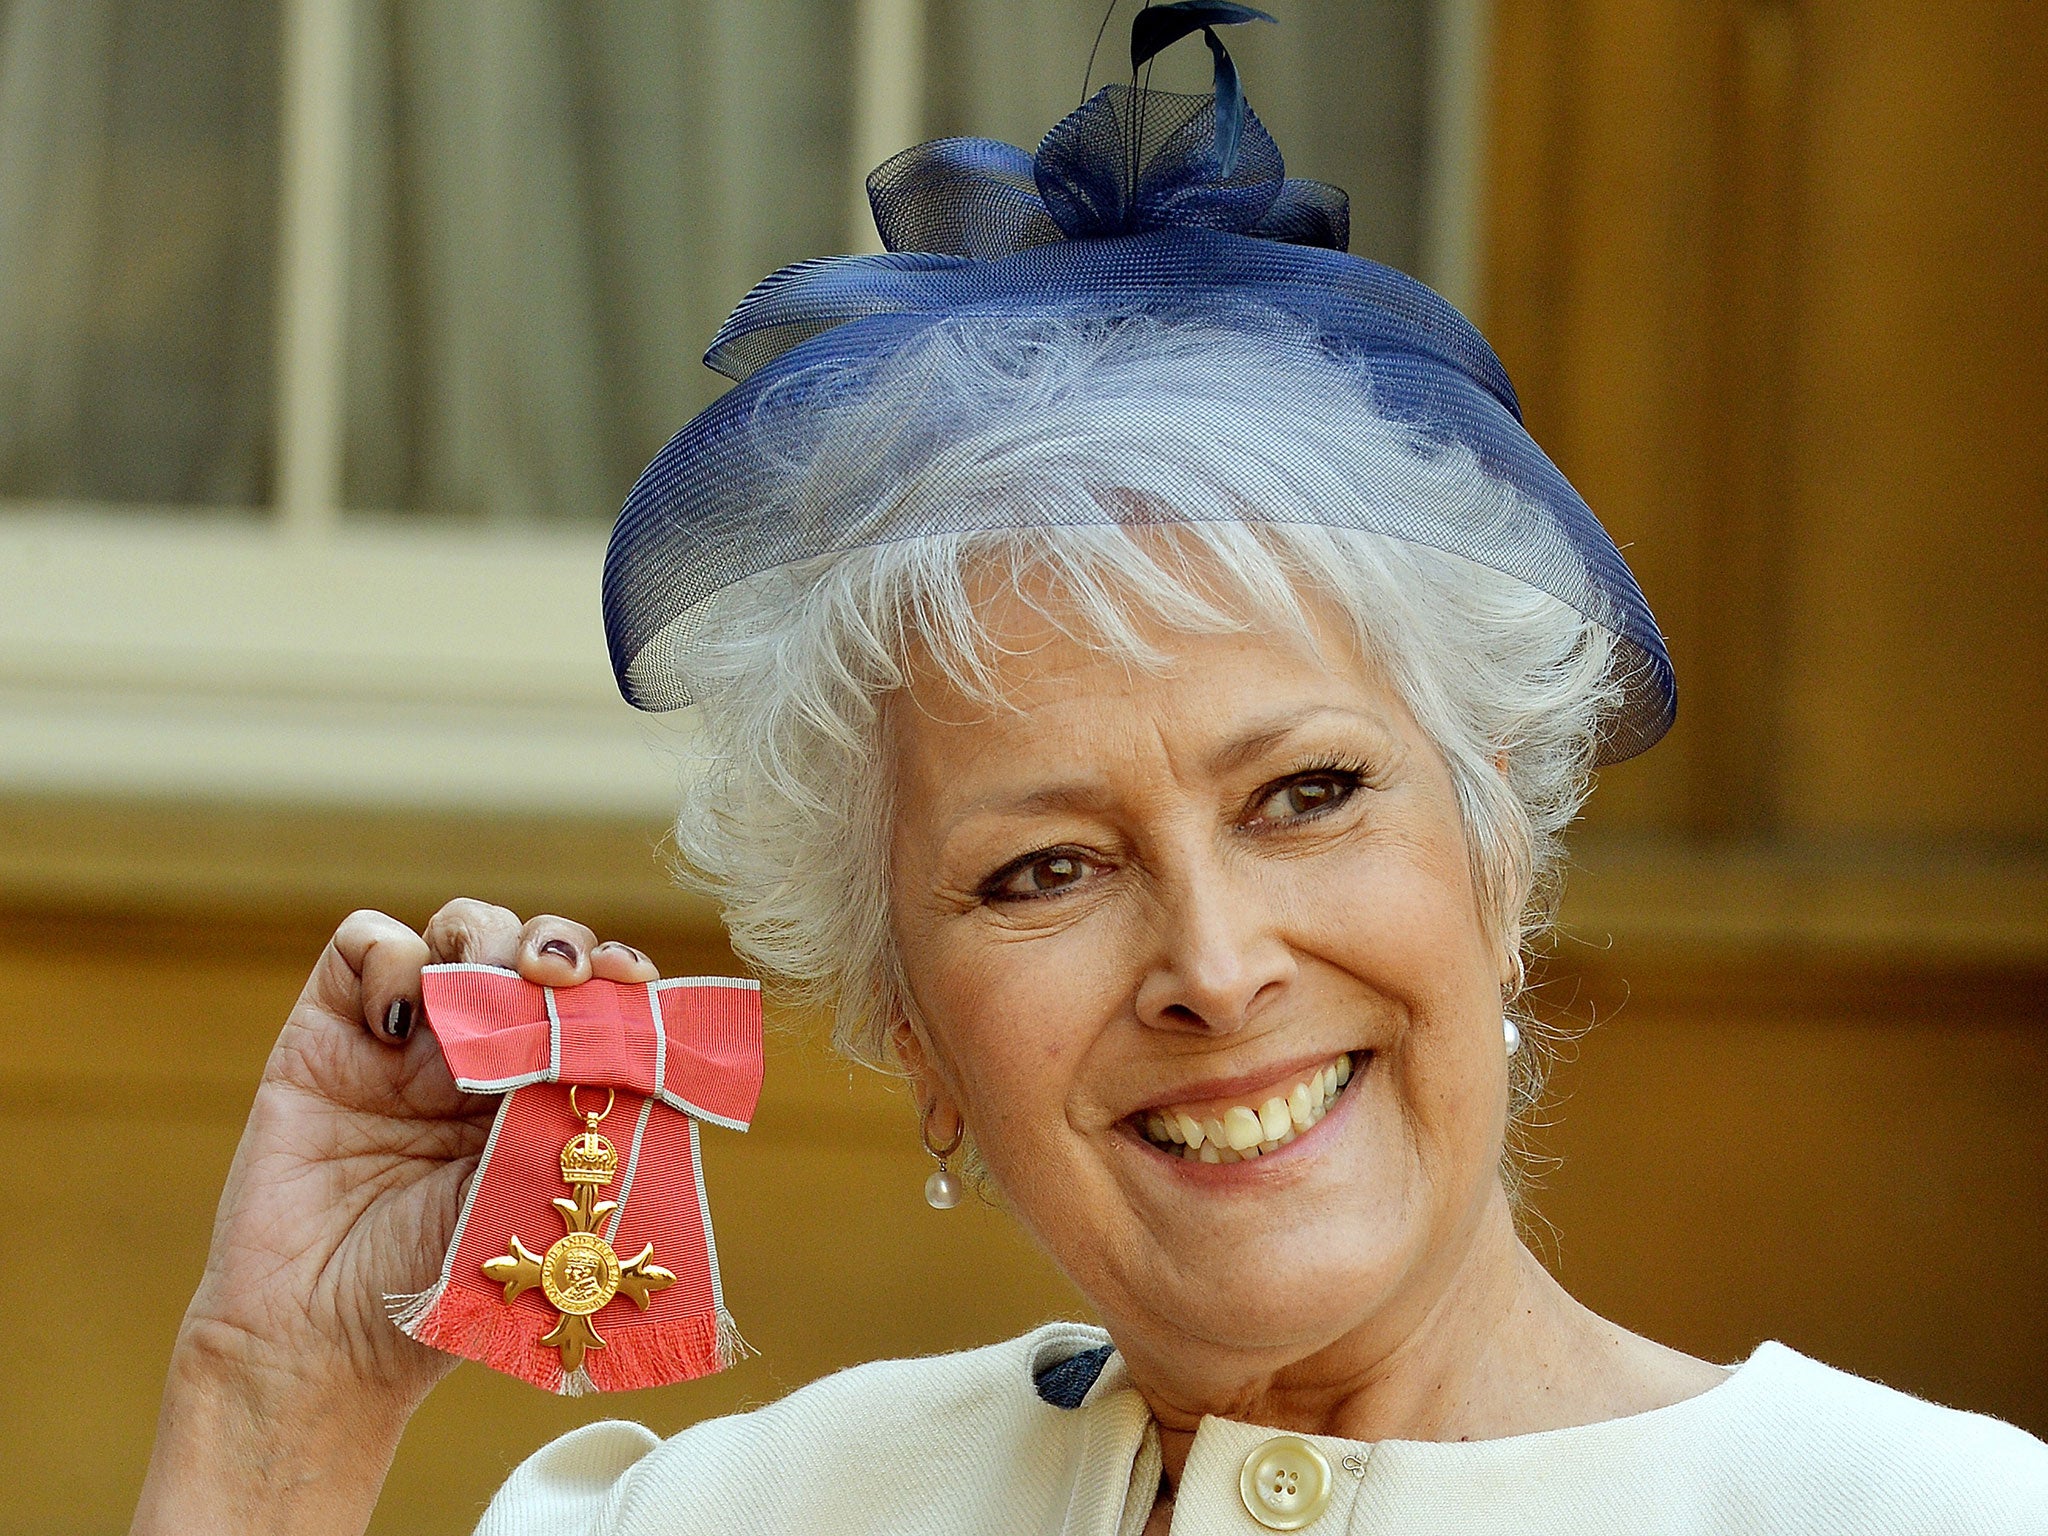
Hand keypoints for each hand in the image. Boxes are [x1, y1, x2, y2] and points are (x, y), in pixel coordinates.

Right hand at [133, 901, 659, 1535]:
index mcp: (546, 1090)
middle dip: (560, 943)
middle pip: (537, 946)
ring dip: (489, 936)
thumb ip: (578, 1119)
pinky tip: (400, 1022)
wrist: (320, 1341)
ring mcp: (406, 1036)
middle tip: (563, 975)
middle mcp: (482, 1052)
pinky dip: (391, 955)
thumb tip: (644, 1050)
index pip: (596, 999)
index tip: (633, 980)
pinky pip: (365, 942)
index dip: (619, 974)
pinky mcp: (328, 1030)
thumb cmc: (437, 1289)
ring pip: (462, 928)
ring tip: (497, 984)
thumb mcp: (537, 1199)